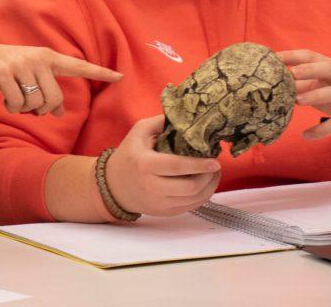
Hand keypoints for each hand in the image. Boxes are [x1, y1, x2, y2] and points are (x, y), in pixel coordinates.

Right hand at [0, 42, 121, 116]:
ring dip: (24, 109)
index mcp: (48, 57)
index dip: (100, 72)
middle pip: (53, 98)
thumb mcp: (30, 74)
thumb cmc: (7, 68)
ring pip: (35, 103)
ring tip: (15, 98)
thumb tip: (58, 112)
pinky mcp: (5, 74)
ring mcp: (21, 66)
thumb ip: (46, 90)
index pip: (79, 66)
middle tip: (30, 106)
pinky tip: (6, 100)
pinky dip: (12, 108)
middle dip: (42, 109)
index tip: (120, 76)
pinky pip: (17, 104)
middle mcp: (38, 59)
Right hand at [105, 116, 220, 217]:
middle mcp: (153, 187)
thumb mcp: (139, 131)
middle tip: (216, 165)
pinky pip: (192, 206)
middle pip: (190, 187)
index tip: (215, 160)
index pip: (177, 167)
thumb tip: (186, 118)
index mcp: (145, 165)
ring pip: (195, 199)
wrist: (113, 186)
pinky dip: (203, 195)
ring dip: (210, 186)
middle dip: (209, 176)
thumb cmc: (129, 155)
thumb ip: (161, 122)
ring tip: (214, 173)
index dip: (199, 165)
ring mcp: (160, 203)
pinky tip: (205, 184)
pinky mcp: (166, 212)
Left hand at [279, 49, 330, 139]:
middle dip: (310, 70)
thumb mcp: (325, 85)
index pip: (312, 56)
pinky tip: (306, 135)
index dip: (293, 56)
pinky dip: (321, 130)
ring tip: (297, 101)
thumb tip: (274, 82)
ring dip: (315, 96)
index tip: (273, 57)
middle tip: (291, 75)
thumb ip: (304, 82)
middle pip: (328, 69)